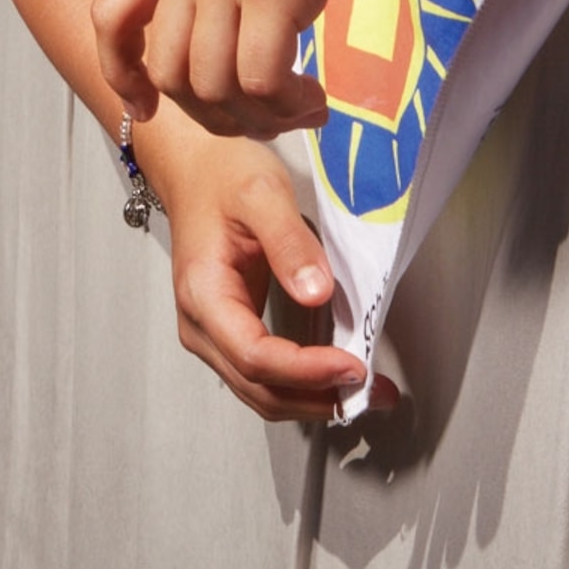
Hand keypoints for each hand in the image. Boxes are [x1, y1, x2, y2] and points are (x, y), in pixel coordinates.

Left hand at [93, 0, 430, 136]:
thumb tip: (253, 15)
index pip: (111, 13)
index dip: (120, 71)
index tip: (147, 108)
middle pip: (165, 69)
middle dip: (212, 113)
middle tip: (264, 117)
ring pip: (210, 85)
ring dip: (256, 116)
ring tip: (302, 108)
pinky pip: (260, 81)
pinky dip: (286, 105)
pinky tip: (316, 96)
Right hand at [147, 123, 372, 421]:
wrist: (196, 168)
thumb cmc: (223, 176)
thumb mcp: (261, 195)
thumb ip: (288, 242)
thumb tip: (317, 293)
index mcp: (202, 292)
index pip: (253, 354)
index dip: (305, 370)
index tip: (353, 366)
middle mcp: (200, 323)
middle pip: (257, 387)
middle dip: (316, 397)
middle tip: (372, 390)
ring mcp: (211, 333)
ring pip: (260, 391)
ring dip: (312, 400)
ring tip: (365, 392)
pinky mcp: (229, 331)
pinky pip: (262, 375)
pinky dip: (301, 386)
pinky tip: (335, 379)